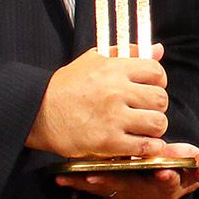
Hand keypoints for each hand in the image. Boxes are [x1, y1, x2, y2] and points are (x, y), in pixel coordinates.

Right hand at [26, 44, 169, 159]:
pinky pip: (144, 146)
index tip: (150, 88)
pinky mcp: (107, 142)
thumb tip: (158, 49)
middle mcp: (116, 91)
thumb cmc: (65, 86)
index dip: (158, 81)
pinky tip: (142, 144)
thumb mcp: (94, 60)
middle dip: (157, 106)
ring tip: (143, 128)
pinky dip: (148, 148)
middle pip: (160, 99)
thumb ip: (127, 53)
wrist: (38, 111)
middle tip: (146, 110)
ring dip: (154, 128)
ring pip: (157, 123)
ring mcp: (112, 117)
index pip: (156, 72)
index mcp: (114, 69)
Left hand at [55, 141, 198, 198]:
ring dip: (90, 182)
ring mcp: (124, 191)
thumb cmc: (177, 170)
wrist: (159, 183)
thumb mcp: (192, 170)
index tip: (165, 168)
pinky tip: (61, 178)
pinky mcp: (109, 188)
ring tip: (76, 177)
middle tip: (98, 176)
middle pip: (130, 187)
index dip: (168, 176)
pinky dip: (76, 183)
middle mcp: (143, 191)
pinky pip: (91, 186)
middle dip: (113, 182)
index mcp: (166, 186)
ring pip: (107, 187)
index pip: (169, 182)